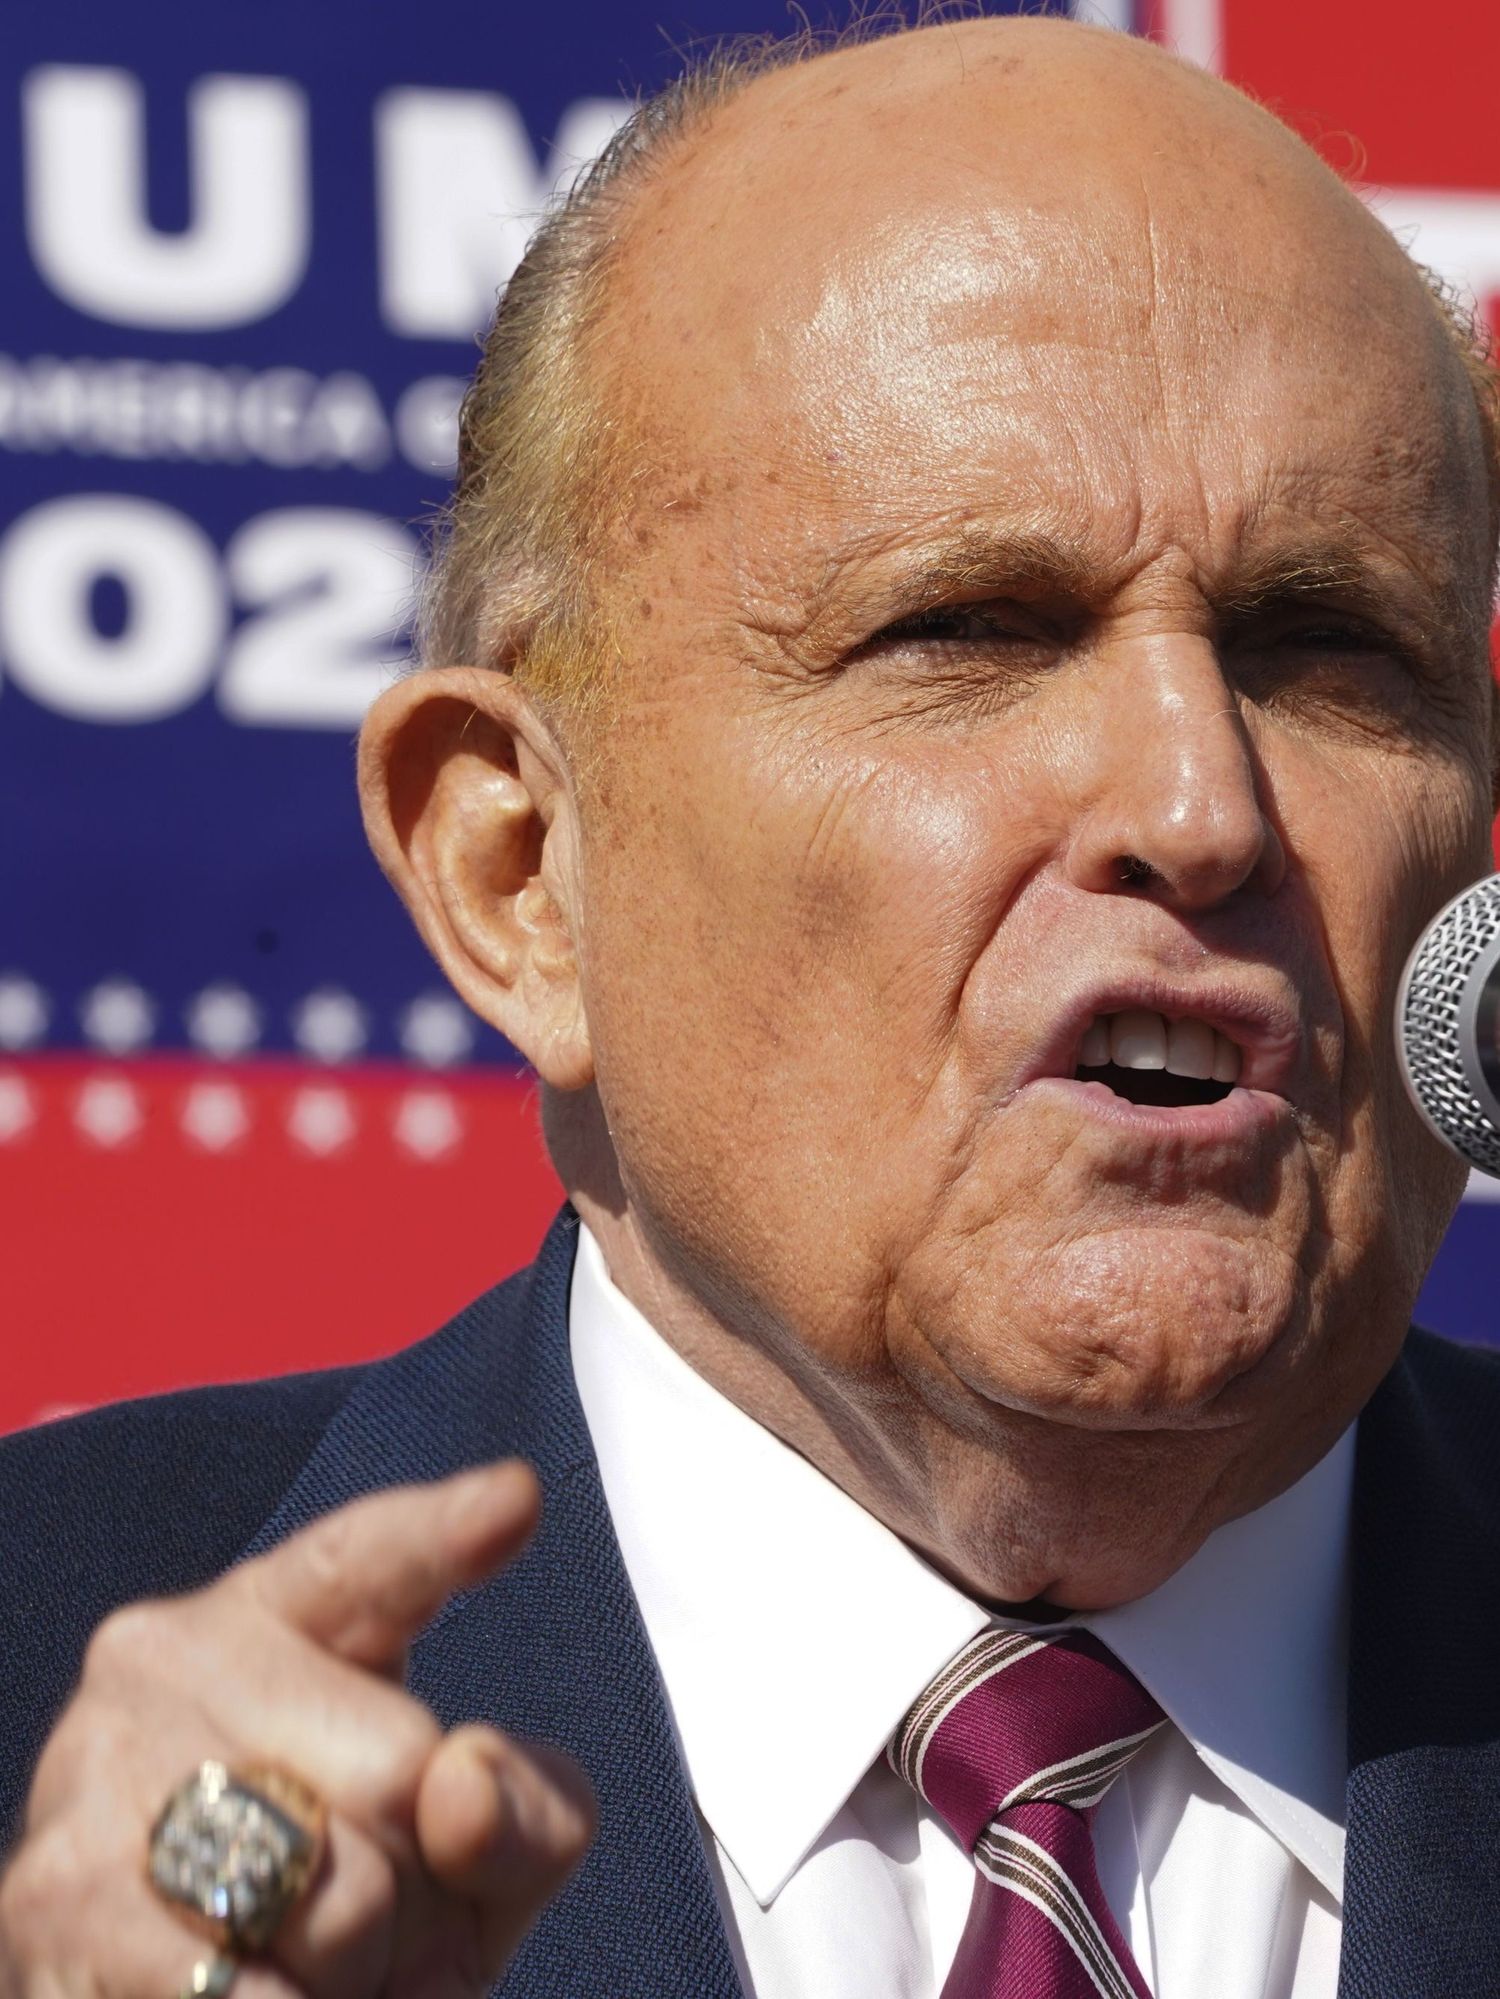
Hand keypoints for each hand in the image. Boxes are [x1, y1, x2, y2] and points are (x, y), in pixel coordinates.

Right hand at [0, 1463, 595, 1997]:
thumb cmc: (350, 1917)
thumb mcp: (473, 1859)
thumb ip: (525, 1809)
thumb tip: (462, 1789)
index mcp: (280, 1609)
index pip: (373, 1559)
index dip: (445, 1532)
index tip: (515, 1498)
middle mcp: (167, 1656)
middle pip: (398, 1769)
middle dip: (410, 1878)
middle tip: (354, 1912)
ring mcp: (95, 1771)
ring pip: (328, 1894)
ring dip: (345, 1971)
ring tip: (296, 1964)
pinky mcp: (52, 1902)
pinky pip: (241, 1991)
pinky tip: (250, 1998)